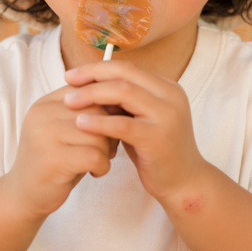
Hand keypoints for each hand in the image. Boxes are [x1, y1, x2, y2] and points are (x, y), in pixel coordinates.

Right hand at [5, 86, 116, 218]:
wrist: (23, 195)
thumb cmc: (55, 161)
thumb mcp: (67, 131)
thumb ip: (87, 113)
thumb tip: (123, 101)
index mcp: (46, 103)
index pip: (87, 90)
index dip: (106, 109)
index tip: (108, 128)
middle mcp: (42, 114)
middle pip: (97, 111)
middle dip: (110, 131)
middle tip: (106, 149)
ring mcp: (45, 136)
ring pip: (98, 134)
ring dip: (107, 151)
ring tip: (98, 161)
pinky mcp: (52, 160)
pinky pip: (94, 156)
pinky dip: (103, 166)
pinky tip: (95, 172)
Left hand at [63, 60, 207, 202]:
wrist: (183, 183)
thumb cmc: (156, 151)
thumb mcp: (140, 119)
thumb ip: (123, 102)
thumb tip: (88, 84)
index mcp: (166, 87)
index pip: (128, 67)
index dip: (98, 68)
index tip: (73, 74)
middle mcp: (170, 96)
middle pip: (125, 73)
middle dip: (93, 75)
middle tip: (67, 80)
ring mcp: (167, 116)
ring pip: (124, 93)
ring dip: (92, 94)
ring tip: (69, 101)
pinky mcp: (159, 138)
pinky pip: (123, 124)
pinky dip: (99, 122)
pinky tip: (81, 123)